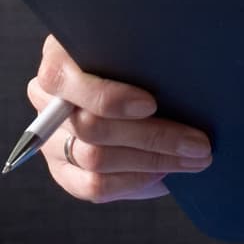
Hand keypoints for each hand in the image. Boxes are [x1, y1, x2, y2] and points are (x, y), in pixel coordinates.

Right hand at [29, 34, 211, 203]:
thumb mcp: (143, 57)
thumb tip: (177, 80)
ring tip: (193, 157)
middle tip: (197, 142)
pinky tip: (163, 172)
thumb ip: (143, 60)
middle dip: (151, 136)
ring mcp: (52, 139)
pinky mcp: (64, 172)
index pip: (61, 79)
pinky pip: (93, 186)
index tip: (151, 104)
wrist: (148, 100)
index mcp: (60, 57)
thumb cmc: (146, 69)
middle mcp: (46, 98)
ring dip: (152, 160)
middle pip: (89, 125)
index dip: (106, 96)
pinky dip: (133, 181)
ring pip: (95, 158)